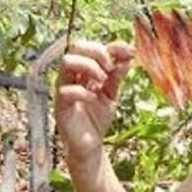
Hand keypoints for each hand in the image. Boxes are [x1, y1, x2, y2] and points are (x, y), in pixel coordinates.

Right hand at [55, 39, 132, 166]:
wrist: (91, 145)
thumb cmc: (98, 119)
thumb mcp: (112, 94)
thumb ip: (117, 76)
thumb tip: (128, 55)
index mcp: (84, 71)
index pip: (92, 47)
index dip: (112, 46)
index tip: (130, 52)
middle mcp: (72, 76)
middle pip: (76, 46)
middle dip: (97, 52)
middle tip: (110, 68)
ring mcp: (64, 89)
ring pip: (67, 62)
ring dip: (88, 67)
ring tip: (102, 81)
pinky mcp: (60, 107)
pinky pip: (66, 90)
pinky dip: (83, 91)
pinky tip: (94, 98)